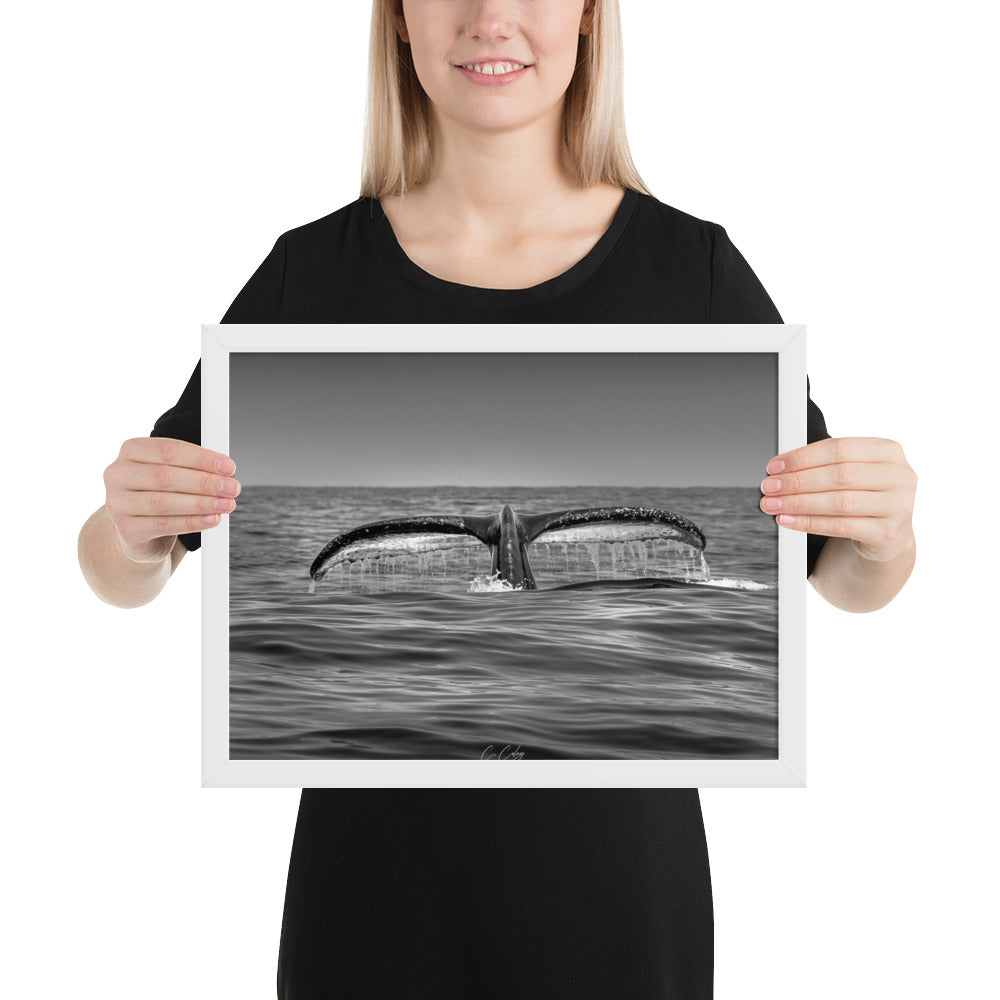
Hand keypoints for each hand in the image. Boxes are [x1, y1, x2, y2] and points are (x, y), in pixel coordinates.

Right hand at [103, 437, 240, 562]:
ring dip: (202, 503)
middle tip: (232, 487)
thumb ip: (193, 467)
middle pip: (166, 476)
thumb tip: (225, 471)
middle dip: (205, 482)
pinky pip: (164, 525)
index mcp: (131, 450)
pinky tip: (212, 519)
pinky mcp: (126, 529)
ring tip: (226, 504)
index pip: (169, 450)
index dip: (202, 458)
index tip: (228, 467)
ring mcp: (117, 503)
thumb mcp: (173, 473)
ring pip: (165, 502)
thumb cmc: (160, 493)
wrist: (139, 531)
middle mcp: (118, 474)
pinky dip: (192, 522)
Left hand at [759, 437, 916, 561]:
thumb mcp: (853, 472)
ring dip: (798, 503)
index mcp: (889, 451)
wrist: (888, 534)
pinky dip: (809, 523)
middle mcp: (900, 476)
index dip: (802, 457)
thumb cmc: (864, 496)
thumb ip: (825, 464)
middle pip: (839, 475)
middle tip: (769, 487)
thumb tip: (780, 468)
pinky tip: (787, 520)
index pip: (839, 448)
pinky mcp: (888, 533)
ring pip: (838, 502)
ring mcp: (898, 506)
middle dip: (796, 481)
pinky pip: (840, 526)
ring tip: (773, 504)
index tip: (774, 466)